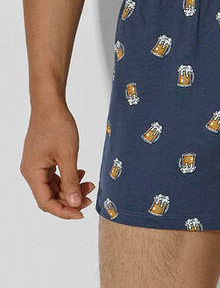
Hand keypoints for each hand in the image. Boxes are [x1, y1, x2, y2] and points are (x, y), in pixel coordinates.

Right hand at [20, 101, 95, 218]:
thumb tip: (75, 203)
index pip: (46, 202)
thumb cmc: (57, 124)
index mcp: (32, 173)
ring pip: (54, 186)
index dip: (64, 211)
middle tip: (91, 195)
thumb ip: (71, 181)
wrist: (50, 103)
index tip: (82, 213)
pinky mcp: (42, 159)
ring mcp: (36, 165)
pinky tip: (81, 173)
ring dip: (71, 188)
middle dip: (70, 198)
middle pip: (50, 196)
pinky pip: (54, 176)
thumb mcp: (68, 154)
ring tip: (90, 184)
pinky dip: (68, 177)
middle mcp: (31, 172)